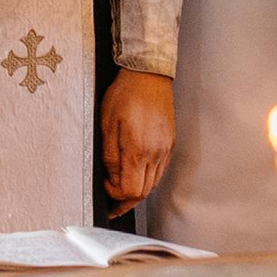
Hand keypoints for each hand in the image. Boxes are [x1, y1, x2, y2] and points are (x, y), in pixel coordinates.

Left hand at [101, 69, 175, 205]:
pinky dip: (147, 177)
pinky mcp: (170, 143)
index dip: (115, 196)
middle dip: (126, 200)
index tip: (106, 189)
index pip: (130, 191)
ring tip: (122, 187)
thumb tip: (112, 180)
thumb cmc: (125, 95)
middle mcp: (156, 153)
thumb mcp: (107, 125)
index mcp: (138, 150)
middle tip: (112, 200)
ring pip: (153, 184)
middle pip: (143, 192)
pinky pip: (160, 170)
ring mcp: (165, 149)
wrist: (148, 75)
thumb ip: (110, 157)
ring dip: (137, 190)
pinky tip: (136, 171)